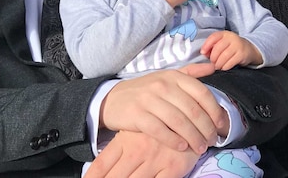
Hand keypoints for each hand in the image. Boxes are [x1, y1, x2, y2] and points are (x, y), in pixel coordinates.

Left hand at [85, 130, 200, 177]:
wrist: (193, 116)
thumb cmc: (161, 126)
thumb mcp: (136, 131)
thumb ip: (118, 149)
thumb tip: (97, 171)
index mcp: (125, 140)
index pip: (102, 164)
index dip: (93, 177)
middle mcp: (137, 151)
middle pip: (115, 177)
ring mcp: (155, 160)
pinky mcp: (173, 168)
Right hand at [99, 64, 226, 154]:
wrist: (113, 99)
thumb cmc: (147, 90)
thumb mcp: (167, 76)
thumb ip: (191, 72)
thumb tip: (213, 68)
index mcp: (174, 76)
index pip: (201, 93)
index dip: (214, 110)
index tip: (221, 125)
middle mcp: (163, 85)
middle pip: (192, 110)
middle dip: (206, 128)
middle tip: (213, 140)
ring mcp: (149, 100)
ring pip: (178, 122)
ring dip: (193, 137)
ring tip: (201, 148)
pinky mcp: (137, 115)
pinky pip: (160, 130)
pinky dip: (173, 140)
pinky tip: (182, 147)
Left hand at [201, 31, 261, 70]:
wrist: (249, 49)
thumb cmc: (231, 47)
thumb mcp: (222, 43)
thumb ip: (212, 47)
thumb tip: (204, 53)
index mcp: (224, 34)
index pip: (213, 37)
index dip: (206, 45)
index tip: (203, 53)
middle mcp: (232, 37)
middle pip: (218, 48)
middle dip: (213, 58)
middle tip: (212, 63)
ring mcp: (238, 45)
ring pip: (224, 56)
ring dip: (218, 64)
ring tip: (217, 66)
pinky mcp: (242, 54)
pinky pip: (230, 62)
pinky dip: (225, 67)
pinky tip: (224, 67)